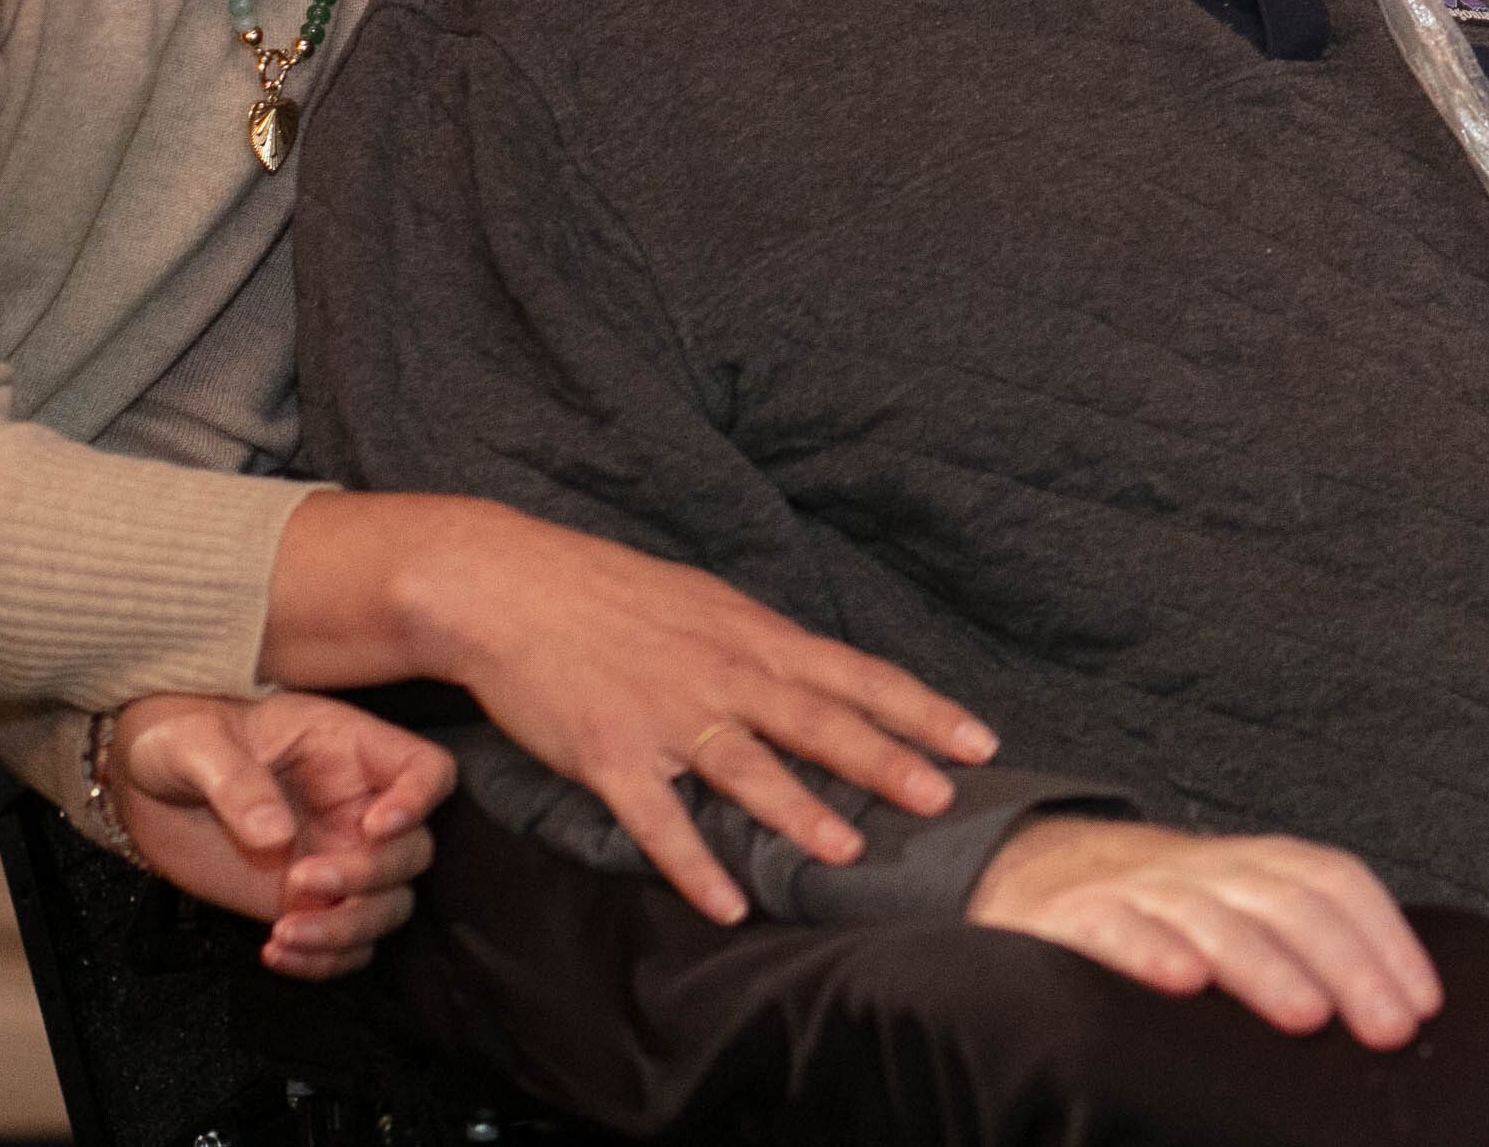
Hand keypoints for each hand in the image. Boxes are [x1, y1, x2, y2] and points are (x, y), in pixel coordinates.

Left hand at [100, 692, 449, 979]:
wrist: (146, 782)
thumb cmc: (179, 736)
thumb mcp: (195, 743)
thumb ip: (234, 781)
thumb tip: (275, 834)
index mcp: (350, 750)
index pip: (426, 770)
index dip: (419, 801)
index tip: (374, 828)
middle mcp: (357, 807)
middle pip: (414, 851)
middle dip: (369, 877)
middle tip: (302, 880)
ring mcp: (336, 858)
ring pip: (388, 906)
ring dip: (348, 930)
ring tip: (285, 933)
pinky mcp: (306, 903)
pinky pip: (345, 945)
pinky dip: (323, 961)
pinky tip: (275, 952)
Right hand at [374, 497, 996, 927]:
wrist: (508, 585)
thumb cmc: (612, 595)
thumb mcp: (706, 605)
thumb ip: (765, 649)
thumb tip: (823, 681)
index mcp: (753, 637)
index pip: (856, 674)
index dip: (921, 709)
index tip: (980, 741)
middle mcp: (722, 673)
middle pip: (818, 719)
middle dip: (885, 761)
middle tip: (943, 799)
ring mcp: (665, 714)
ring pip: (745, 767)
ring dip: (798, 811)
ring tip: (848, 853)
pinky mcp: (608, 753)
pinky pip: (657, 818)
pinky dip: (692, 863)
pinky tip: (725, 904)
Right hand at [968, 816, 1442, 1048]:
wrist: (1032, 872)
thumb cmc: (1159, 920)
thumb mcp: (1232, 915)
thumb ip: (1298, 952)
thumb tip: (1388, 1021)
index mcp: (1251, 866)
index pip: (1332, 880)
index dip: (1384, 936)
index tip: (1423, 1003)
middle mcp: (1203, 868)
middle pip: (1286, 900)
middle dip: (1346, 963)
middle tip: (1387, 1028)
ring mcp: (1137, 888)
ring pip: (1211, 914)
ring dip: (1265, 965)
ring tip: (1306, 1016)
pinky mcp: (1071, 916)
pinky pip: (1113, 926)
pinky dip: (1148, 950)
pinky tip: (1182, 982)